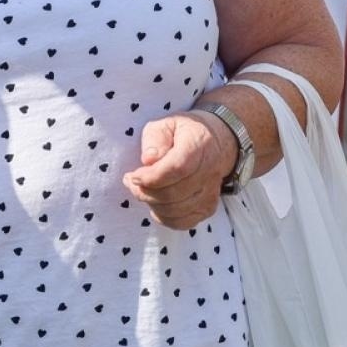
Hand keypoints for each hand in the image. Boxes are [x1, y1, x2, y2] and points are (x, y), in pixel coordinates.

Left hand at [121, 111, 235, 229]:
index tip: (132, 175)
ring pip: (176, 210)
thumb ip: (155, 138)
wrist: (216, 143)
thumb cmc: (184, 133)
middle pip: (173, 194)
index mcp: (198, 146)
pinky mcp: (208, 208)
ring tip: (141, 189)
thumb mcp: (165, 124)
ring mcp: (210, 193)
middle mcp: (208, 172)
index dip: (151, 177)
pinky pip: (183, 222)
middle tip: (131, 181)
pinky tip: (156, 203)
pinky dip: (164, 217)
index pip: (177, 168)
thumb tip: (148, 159)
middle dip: (145, 192)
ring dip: (151, 204)